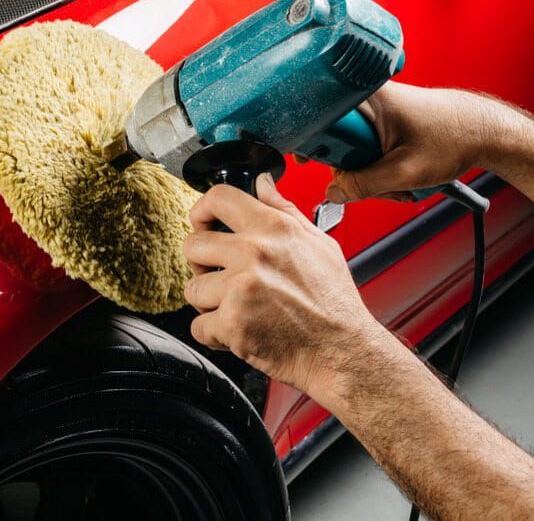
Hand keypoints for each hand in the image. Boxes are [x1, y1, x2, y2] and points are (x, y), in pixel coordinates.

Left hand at [183, 174, 389, 399]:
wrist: (342, 350)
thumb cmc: (333, 302)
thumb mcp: (318, 243)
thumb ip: (284, 209)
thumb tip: (262, 183)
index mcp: (274, 229)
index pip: (218, 198)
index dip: (201, 210)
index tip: (201, 224)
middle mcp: (254, 253)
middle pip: (192, 245)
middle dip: (201, 264)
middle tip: (221, 277)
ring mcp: (241, 288)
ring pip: (192, 288)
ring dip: (208, 302)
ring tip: (235, 307)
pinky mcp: (233, 323)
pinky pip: (198, 325)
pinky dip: (213, 334)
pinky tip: (238, 330)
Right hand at [325, 82, 502, 202]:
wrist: (483, 132)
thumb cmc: (455, 138)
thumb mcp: (405, 171)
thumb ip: (364, 185)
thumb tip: (333, 193)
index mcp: (367, 97)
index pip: (319, 118)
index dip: (313, 143)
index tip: (311, 161)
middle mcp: (367, 98)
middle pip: (335, 139)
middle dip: (351, 168)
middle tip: (374, 181)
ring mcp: (374, 109)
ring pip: (350, 148)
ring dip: (367, 171)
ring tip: (395, 180)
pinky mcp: (381, 120)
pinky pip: (364, 147)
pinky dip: (376, 165)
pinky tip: (395, 172)